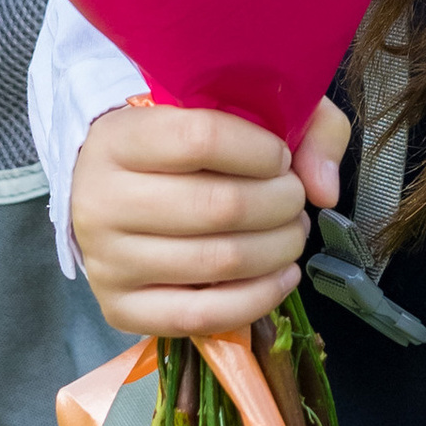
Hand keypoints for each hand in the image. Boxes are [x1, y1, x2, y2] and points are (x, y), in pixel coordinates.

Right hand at [69, 95, 351, 337]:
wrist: (110, 193)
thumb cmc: (178, 147)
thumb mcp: (232, 109)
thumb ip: (300, 126)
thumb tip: (324, 189)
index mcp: (118, 139)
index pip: (202, 138)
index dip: (260, 150)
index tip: (279, 157)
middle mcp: (101, 202)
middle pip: (218, 206)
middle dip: (280, 204)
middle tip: (294, 198)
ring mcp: (106, 262)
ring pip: (218, 263)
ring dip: (278, 249)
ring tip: (292, 232)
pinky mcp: (120, 310)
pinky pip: (203, 316)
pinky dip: (259, 298)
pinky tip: (282, 275)